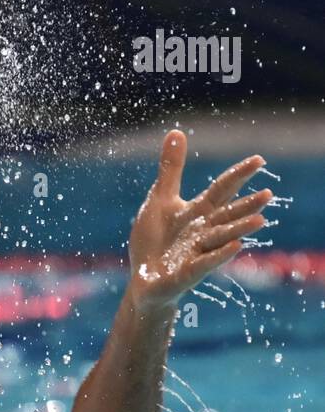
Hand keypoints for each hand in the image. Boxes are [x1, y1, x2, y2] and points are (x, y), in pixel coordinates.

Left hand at [128, 130, 271, 309]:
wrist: (142, 279)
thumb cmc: (153, 241)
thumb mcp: (160, 200)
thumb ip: (171, 170)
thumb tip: (177, 132)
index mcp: (198, 212)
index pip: (222, 190)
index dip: (238, 175)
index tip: (259, 160)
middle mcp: (203, 231)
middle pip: (228, 215)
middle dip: (247, 206)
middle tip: (268, 194)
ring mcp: (197, 253)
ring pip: (221, 238)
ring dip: (239, 229)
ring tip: (259, 221)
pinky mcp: (187, 273)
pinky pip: (205, 263)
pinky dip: (220, 255)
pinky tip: (236, 246)